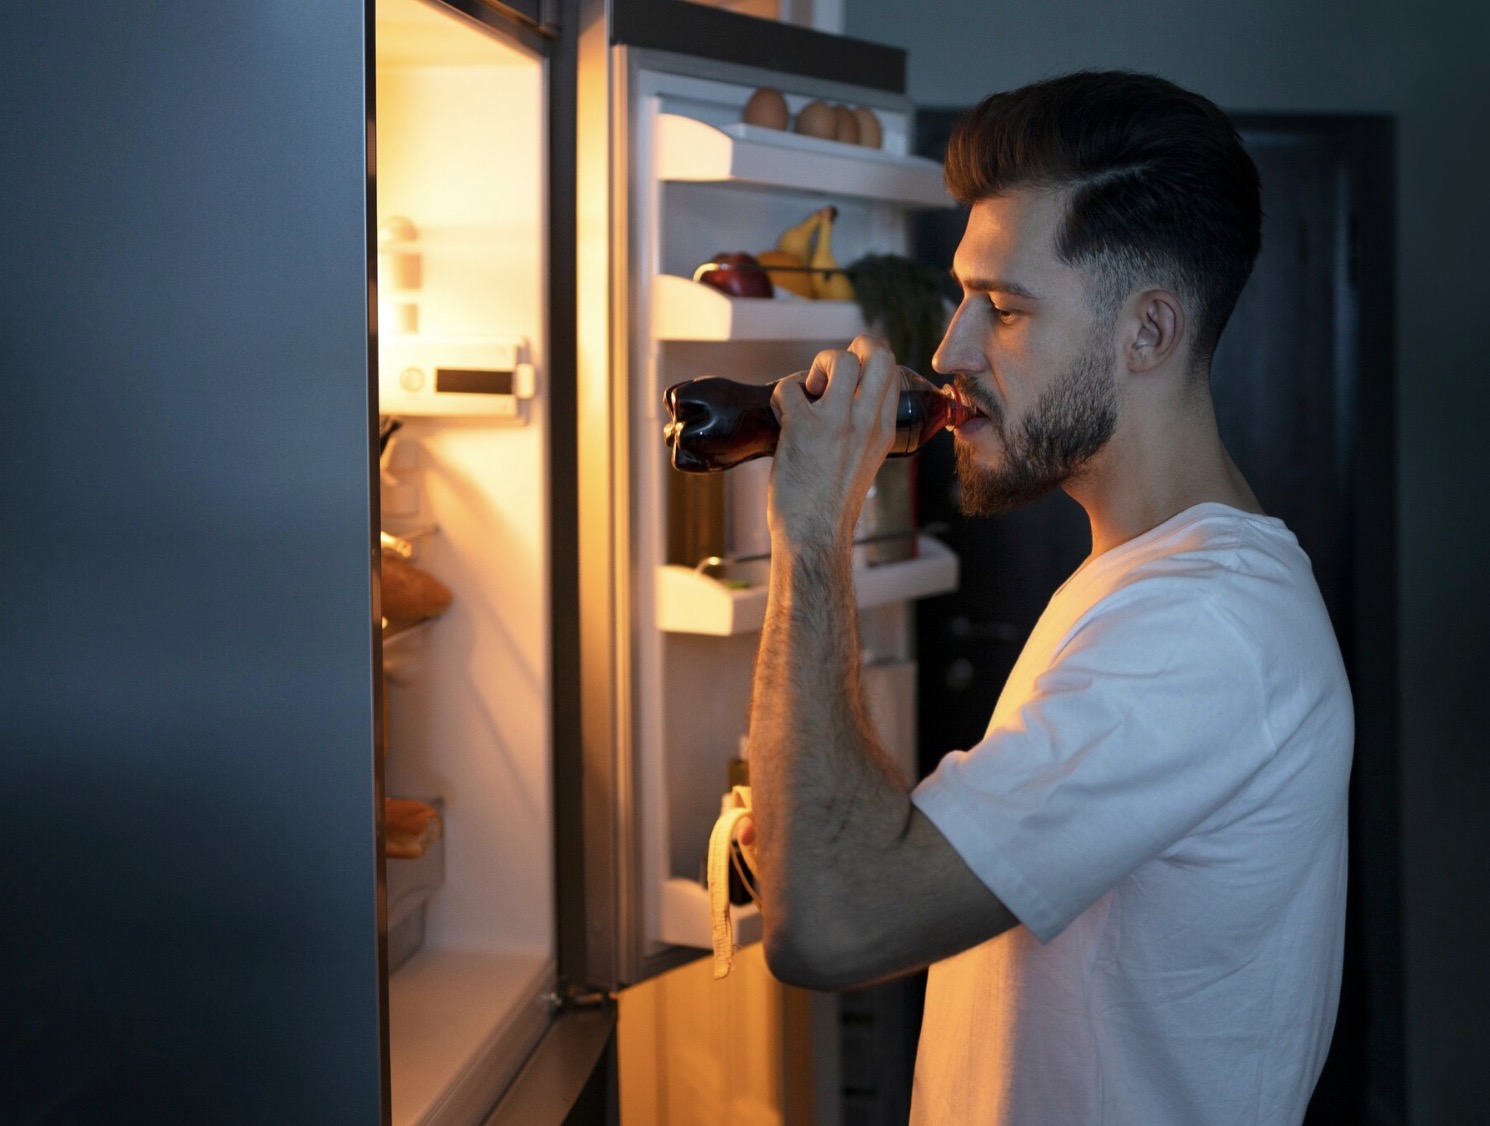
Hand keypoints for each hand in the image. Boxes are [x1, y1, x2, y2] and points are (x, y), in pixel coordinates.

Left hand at [767, 335, 900, 550]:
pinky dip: (781, 394)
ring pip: (840, 359)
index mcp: (883, 430)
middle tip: (833, 374)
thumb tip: (844, 404)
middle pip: (877, 353)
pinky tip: (782, 414)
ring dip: (818, 366)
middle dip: (853, 348)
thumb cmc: (832, 506)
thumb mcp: (865, 462)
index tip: (849, 381)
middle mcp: (866, 421)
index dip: (868, 362)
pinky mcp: (803, 429)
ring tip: (809, 394)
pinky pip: (789, 387)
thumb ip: (862, 430)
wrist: (815, 535)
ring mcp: (836, 423)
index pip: (891, 371)